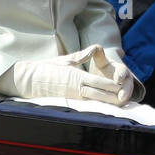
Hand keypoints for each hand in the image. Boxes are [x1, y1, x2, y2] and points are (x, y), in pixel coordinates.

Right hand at [0, 59, 125, 103]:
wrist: (28, 80)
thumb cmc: (46, 69)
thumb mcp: (65, 60)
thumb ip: (81, 56)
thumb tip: (94, 48)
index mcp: (76, 77)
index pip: (98, 82)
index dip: (111, 85)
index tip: (122, 86)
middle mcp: (75, 88)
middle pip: (98, 94)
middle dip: (113, 96)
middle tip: (126, 99)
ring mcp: (71, 96)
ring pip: (93, 100)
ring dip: (106, 102)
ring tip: (119, 104)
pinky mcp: (67, 100)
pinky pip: (84, 103)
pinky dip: (95, 104)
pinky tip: (103, 106)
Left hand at [95, 50, 135, 104]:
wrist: (106, 77)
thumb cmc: (103, 67)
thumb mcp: (101, 59)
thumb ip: (98, 53)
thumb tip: (95, 48)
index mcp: (121, 70)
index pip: (123, 71)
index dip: (120, 75)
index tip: (117, 79)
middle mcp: (125, 82)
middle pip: (128, 88)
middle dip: (126, 92)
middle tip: (121, 98)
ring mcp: (123, 93)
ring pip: (123, 99)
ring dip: (118, 103)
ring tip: (112, 107)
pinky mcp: (118, 102)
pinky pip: (117, 106)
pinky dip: (113, 108)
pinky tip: (105, 111)